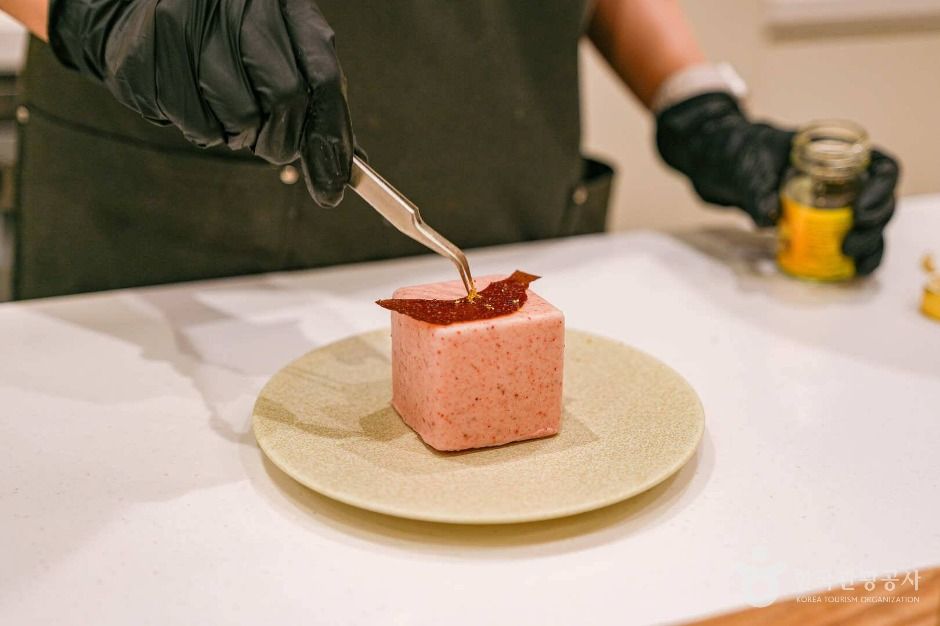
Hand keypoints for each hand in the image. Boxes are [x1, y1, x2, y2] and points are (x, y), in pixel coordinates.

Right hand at [48, 0, 353, 207]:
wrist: (139, 13)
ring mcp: (192, 22)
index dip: (332, 138)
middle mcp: (240, 2)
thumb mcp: (281, 53)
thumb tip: (347, 168)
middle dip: (279, 136)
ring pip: (240, 117)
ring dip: (236, 134)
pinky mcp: (152, 49)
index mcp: (285, 3)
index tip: (332, 186)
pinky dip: (201, 130)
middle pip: (287, 99)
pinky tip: (191, 100)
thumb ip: (316, 101)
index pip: (324, 77)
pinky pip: (197, 124)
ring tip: (219, 105)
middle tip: (263, 138)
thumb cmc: (225, 41)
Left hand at [656, 92, 899, 274]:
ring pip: (867, 226)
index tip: (861, 213)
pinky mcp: (816, 225)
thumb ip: (756, 190)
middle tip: (850, 246)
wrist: (715, 163)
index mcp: (833, 152)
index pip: (880, 167)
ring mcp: (830, 202)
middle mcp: (840, 178)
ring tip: (853, 264)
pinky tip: (848, 273)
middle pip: (878, 202)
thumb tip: (767, 220)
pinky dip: (851, 259)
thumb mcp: (745, 165)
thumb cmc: (736, 152)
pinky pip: (843, 242)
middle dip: (873, 227)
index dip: (881, 190)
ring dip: (868, 247)